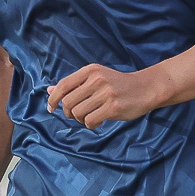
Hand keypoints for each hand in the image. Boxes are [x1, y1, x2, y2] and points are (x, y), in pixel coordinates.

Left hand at [46, 63, 164, 128]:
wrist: (145, 88)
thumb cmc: (118, 85)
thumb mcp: (95, 78)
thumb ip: (73, 85)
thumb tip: (49, 91)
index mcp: (90, 70)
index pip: (63, 85)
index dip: (53, 99)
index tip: (51, 108)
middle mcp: (96, 80)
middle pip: (68, 102)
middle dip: (68, 113)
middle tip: (77, 115)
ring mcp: (105, 93)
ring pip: (78, 113)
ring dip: (81, 119)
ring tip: (91, 116)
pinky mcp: (113, 107)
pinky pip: (90, 121)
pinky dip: (91, 124)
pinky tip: (99, 120)